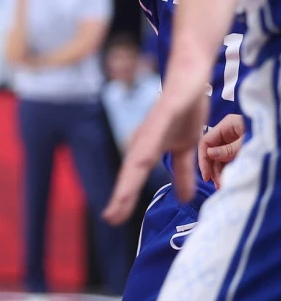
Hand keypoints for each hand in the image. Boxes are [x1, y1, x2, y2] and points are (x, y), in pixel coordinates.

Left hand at [103, 85, 207, 224]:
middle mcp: (143, 141)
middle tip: (110, 219)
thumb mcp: (184, 149)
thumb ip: (181, 172)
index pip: (133, 179)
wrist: (190, 80)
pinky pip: (156, 133)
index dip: (123, 199)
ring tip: (120, 200)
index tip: (112, 220)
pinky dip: (148, 149)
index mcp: (146, 149)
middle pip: (130, 173)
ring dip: (129, 179)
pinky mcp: (163, 113)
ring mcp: (152, 128)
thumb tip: (183, 199)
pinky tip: (142, 163)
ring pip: (138, 158)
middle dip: (121, 196)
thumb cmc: (183, 113)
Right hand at [199, 113, 244, 188]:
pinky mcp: (240, 149)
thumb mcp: (247, 143)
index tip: (206, 176)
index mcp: (227, 125)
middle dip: (214, 169)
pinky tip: (229, 181)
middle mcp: (228, 132)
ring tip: (224, 186)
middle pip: (212, 151)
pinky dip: (228, 170)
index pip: (206, 142)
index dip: (203, 159)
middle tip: (218, 185)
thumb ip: (228, 149)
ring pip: (220, 158)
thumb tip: (210, 154)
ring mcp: (234, 140)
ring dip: (220, 172)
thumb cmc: (268, 136)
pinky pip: (229, 160)